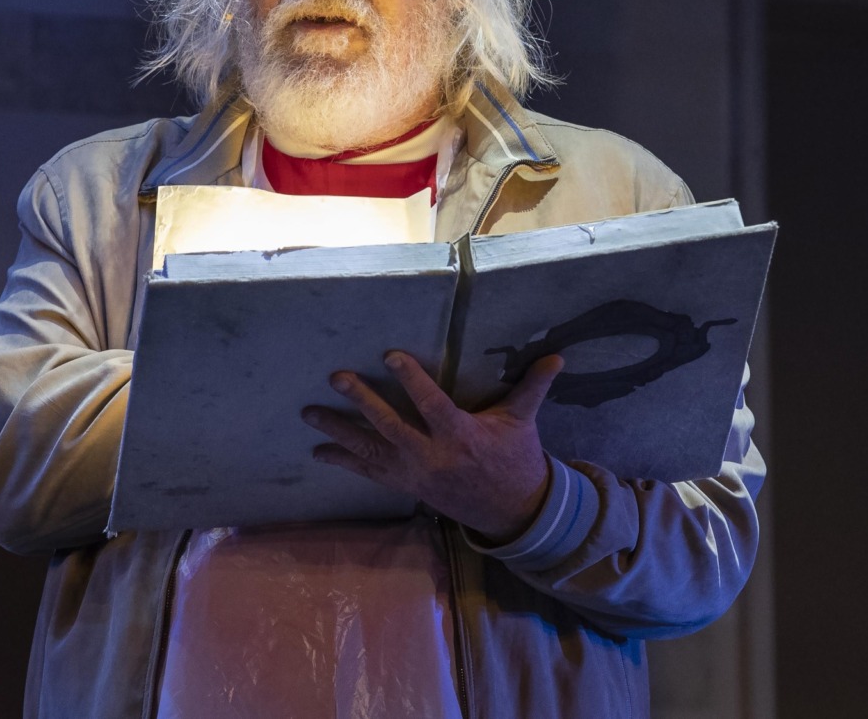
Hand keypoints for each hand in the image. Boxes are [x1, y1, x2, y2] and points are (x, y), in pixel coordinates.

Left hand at [303, 350, 563, 542]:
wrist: (510, 511)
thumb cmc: (515, 458)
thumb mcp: (523, 421)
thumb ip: (533, 387)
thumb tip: (558, 356)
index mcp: (461, 436)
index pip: (431, 404)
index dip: (410, 380)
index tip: (390, 355)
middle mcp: (432, 456)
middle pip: (389, 426)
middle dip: (360, 401)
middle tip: (336, 378)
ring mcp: (414, 474)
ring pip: (370, 450)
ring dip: (338, 431)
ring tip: (309, 413)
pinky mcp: (406, 486)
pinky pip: (369, 473)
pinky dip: (344, 462)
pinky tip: (319, 451)